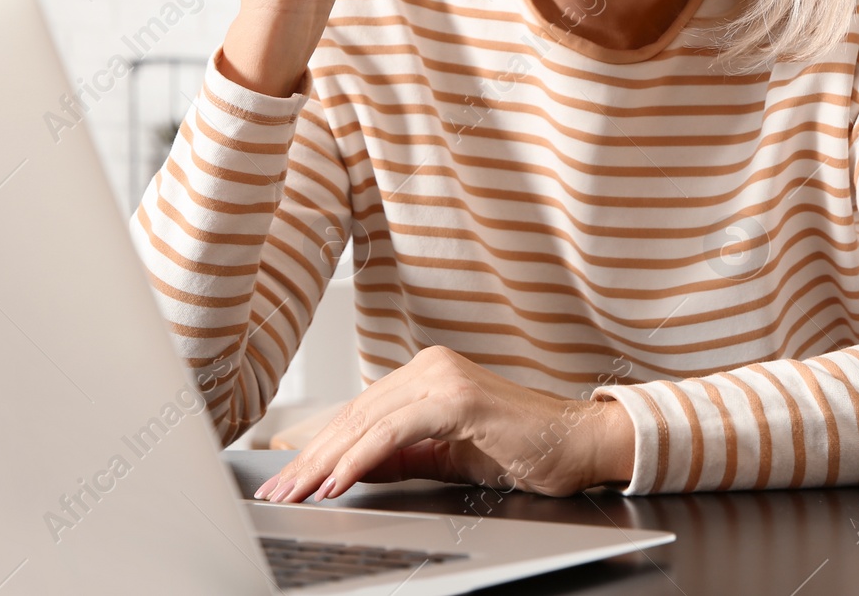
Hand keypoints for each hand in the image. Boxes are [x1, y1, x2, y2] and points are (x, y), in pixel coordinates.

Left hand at [253, 346, 634, 501]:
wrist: (581, 444)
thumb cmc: (525, 448)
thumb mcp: (448, 457)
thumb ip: (402, 458)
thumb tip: (352, 469)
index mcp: (427, 374)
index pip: (359, 414)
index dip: (319, 449)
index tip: (289, 480)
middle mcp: (431, 366)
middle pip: (354, 416)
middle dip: (310, 458)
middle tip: (277, 493)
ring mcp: (444, 377)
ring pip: (366, 421)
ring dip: (324, 462)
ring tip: (296, 492)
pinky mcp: (457, 397)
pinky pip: (395, 430)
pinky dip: (360, 458)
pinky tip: (337, 482)